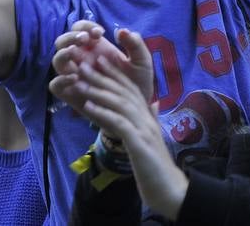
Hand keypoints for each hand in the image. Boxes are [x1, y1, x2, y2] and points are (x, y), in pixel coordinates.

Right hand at [51, 22, 154, 111]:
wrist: (138, 111)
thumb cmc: (138, 83)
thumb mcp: (142, 62)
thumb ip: (135, 45)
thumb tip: (122, 31)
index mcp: (96, 48)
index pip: (80, 29)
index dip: (85, 26)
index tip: (100, 32)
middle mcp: (82, 60)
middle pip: (63, 41)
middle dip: (71, 36)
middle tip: (85, 39)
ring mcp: (75, 76)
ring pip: (57, 61)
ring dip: (63, 54)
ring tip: (74, 52)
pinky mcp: (72, 94)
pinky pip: (56, 86)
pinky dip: (61, 79)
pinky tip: (75, 77)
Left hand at [52, 29, 188, 218]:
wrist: (170, 190)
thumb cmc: (157, 168)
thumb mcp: (152, 140)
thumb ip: (153, 120)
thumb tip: (154, 105)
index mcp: (149, 117)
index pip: (131, 88)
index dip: (115, 72)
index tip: (99, 59)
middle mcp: (147, 119)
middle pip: (123, 91)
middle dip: (101, 76)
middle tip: (82, 64)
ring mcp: (144, 130)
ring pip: (120, 103)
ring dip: (98, 90)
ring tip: (79, 81)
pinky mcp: (139, 144)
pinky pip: (119, 124)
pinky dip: (103, 112)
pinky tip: (88, 106)